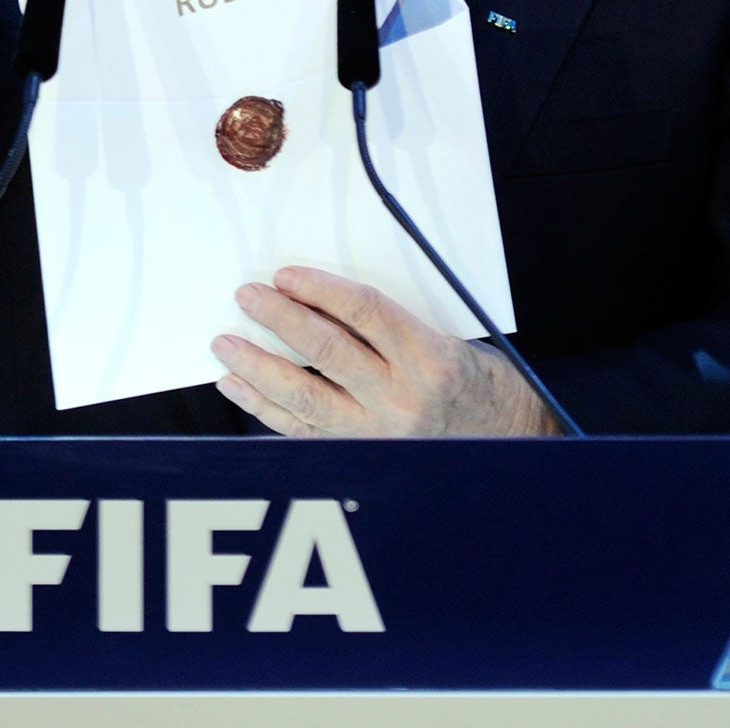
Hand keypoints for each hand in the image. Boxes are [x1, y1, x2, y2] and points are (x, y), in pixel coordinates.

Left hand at [211, 266, 560, 437]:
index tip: (286, 274)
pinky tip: (236, 384)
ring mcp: (377, 434)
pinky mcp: (358, 456)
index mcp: (430, 359)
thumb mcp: (444, 339)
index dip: (321, 290)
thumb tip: (316, 298)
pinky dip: (262, 406)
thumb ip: (387, 324)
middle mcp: (402, 399)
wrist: (504, 443)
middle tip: (247, 296)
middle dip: (280, 320)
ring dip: (257, 366)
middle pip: (326, 351)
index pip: (365, 313)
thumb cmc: (472, 383)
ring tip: (225, 342)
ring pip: (303, 396)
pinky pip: (299, 430)